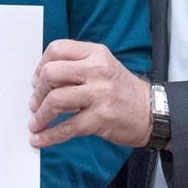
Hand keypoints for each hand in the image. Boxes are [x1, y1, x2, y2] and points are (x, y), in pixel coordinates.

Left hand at [28, 39, 151, 148]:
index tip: (37, 79)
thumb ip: (76, 66)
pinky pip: (67, 128)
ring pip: (56, 101)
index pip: (57, 49)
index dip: (41, 65)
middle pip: (52, 73)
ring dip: (40, 114)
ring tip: (36, 122)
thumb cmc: (121, 89)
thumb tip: (41, 81)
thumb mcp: (103, 66)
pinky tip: (39, 138)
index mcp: (96, 53)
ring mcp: (100, 94)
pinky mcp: (101, 118)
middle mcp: (98, 70)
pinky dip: (49, 135)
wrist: (151, 112)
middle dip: (38, 91)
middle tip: (35, 102)